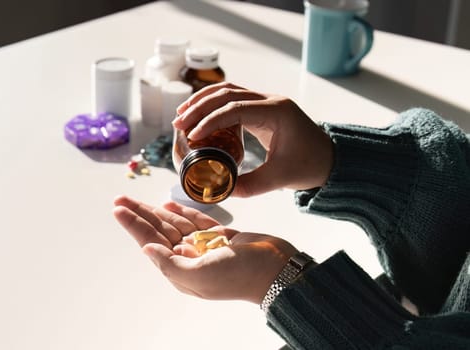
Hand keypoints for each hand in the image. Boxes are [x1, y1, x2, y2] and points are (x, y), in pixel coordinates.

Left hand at [113, 195, 297, 303]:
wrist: (276, 269)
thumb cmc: (240, 276)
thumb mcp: (199, 275)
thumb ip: (169, 264)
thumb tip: (146, 249)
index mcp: (181, 269)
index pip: (150, 241)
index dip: (134, 225)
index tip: (118, 209)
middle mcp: (189, 257)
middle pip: (158, 230)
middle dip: (139, 214)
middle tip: (120, 199)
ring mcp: (205, 246)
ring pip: (174, 223)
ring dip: (155, 211)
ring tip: (137, 200)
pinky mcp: (221, 236)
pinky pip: (196, 221)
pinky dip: (182, 211)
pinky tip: (168, 204)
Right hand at [173, 82, 333, 196]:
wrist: (331, 159)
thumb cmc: (310, 165)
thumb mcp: (280, 178)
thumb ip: (250, 185)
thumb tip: (221, 191)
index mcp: (277, 113)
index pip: (235, 109)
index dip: (210, 121)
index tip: (192, 136)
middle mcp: (270, 101)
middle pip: (227, 94)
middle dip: (199, 107)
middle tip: (179, 124)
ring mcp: (265, 102)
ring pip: (228, 91)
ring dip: (203, 101)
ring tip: (181, 116)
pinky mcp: (261, 108)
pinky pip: (233, 99)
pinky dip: (212, 104)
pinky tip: (198, 116)